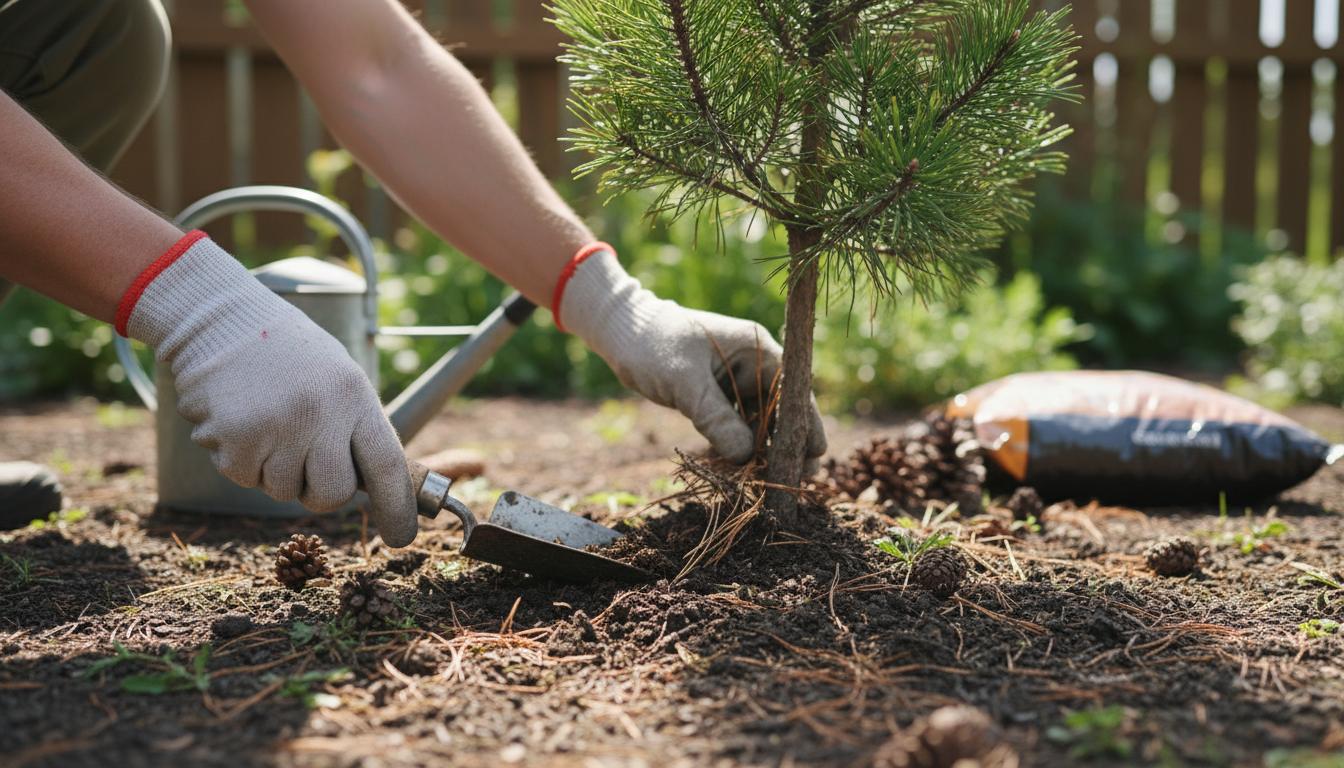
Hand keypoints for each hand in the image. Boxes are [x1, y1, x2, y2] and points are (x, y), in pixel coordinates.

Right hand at [119, 233, 416, 545]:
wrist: (218, 319)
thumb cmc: (286, 352)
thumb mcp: (339, 378)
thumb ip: (356, 428)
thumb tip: (374, 488)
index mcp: (354, 395)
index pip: (387, 465)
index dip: (397, 508)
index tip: (401, 537)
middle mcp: (319, 415)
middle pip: (333, 494)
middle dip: (321, 493)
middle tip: (305, 462)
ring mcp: (275, 430)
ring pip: (283, 491)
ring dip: (274, 469)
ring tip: (268, 419)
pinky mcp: (233, 441)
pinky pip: (244, 478)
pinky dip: (240, 459)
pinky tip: (239, 419)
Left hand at [557, 249, 826, 463]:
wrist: (621, 331)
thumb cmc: (653, 344)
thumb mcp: (685, 382)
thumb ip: (715, 417)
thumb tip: (746, 456)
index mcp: (758, 350)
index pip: (794, 392)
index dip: (807, 424)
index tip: (815, 457)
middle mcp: (755, 365)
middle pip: (782, 412)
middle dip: (786, 445)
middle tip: (792, 481)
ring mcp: (738, 381)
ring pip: (760, 423)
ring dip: (762, 451)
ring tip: (768, 483)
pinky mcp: (720, 396)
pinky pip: (737, 426)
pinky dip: (738, 447)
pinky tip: (740, 472)